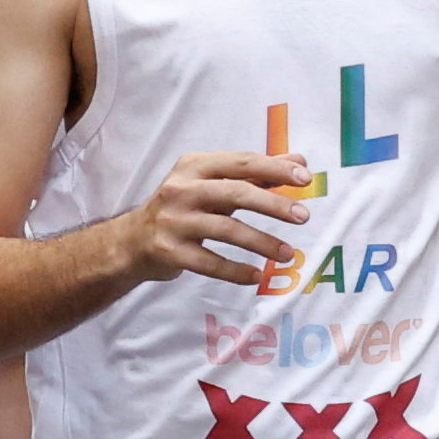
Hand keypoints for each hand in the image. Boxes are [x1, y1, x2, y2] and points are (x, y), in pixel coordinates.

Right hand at [124, 151, 312, 285]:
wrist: (133, 241)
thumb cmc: (182, 207)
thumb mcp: (212, 183)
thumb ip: (254, 173)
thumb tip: (299, 162)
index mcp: (195, 165)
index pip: (241, 162)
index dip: (275, 168)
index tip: (305, 179)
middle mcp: (182, 189)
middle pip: (236, 193)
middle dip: (273, 205)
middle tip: (303, 217)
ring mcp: (174, 221)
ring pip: (226, 230)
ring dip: (261, 242)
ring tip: (288, 254)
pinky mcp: (169, 251)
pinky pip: (209, 263)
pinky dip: (235, 271)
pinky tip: (256, 276)